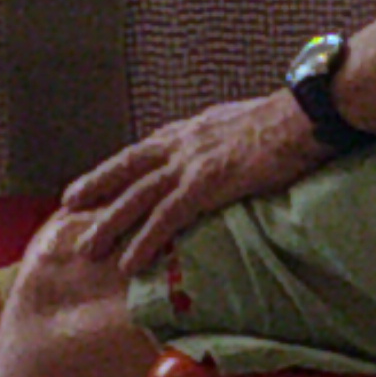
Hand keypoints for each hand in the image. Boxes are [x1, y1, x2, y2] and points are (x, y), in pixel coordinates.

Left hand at [57, 93, 336, 272]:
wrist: (307, 114)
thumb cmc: (290, 120)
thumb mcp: (244, 125)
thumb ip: (225, 142)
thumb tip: (227, 155)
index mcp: (192, 129)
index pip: (144, 150)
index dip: (117, 167)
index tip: (97, 180)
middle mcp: (183, 143)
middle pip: (128, 169)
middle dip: (96, 188)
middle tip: (68, 207)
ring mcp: (192, 163)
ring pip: (137, 198)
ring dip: (109, 225)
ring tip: (87, 249)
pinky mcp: (206, 184)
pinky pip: (166, 218)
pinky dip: (144, 241)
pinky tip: (129, 262)